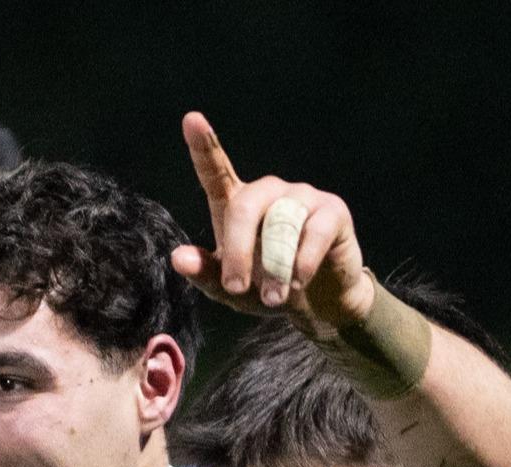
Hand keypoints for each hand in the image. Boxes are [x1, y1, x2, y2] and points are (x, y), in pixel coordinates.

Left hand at [168, 112, 375, 330]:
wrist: (319, 301)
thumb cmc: (268, 288)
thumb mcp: (232, 289)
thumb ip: (206, 274)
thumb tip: (179, 259)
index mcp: (237, 204)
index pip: (216, 170)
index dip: (204, 146)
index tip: (192, 121)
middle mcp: (268, 192)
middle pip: (245, 206)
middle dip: (237, 250)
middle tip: (236, 287)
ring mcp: (301, 197)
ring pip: (280, 225)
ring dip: (275, 268)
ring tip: (276, 297)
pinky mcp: (332, 210)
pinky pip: (314, 232)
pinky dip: (303, 262)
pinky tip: (299, 281)